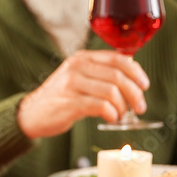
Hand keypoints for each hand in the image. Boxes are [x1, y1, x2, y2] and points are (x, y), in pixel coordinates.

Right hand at [16, 50, 150, 138]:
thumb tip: (132, 78)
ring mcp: (72, 84)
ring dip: (123, 107)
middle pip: (118, 76)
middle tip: (140, 107)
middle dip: (134, 93)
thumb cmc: (60, 98)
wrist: (31, 113)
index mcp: (82, 58)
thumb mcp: (78, 77)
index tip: (144, 85)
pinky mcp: (69, 102)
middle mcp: (77, 67)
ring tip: (121, 115)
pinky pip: (101, 106)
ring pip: (111, 92)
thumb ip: (100, 74)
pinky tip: (111, 118)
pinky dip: (112, 114)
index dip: (136, 72)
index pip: (117, 59)